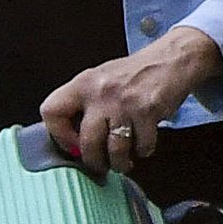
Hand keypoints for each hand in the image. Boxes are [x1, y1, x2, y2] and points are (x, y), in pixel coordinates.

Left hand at [42, 26, 222, 173]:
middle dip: (95, 161)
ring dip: (120, 163)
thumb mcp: (99, 81)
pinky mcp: (148, 111)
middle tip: (101, 164)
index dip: (59, 135)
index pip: (51, 112)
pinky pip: (141, 146)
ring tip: (122, 162)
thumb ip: (83, 106)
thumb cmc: (134, 74)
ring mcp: (124, 102)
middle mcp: (100, 92)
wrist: (171, 59)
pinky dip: (143, 150)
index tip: (72, 144)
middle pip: (86, 142)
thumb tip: (71, 142)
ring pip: (114, 150)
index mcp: (82, 84)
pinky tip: (143, 143)